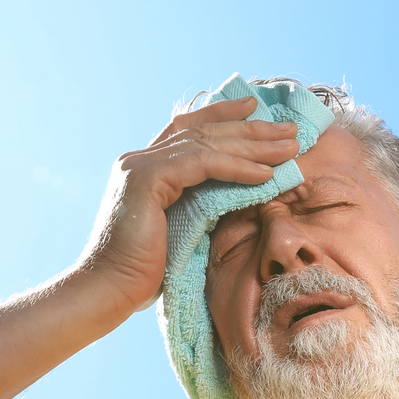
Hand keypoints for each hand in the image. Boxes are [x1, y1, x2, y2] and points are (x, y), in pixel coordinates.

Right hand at [71, 97, 303, 317]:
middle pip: (202, 131)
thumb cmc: (142, 272)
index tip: (255, 108)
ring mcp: (140, 165)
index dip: (222, 114)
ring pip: (205, 143)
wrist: (109, 289)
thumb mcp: (177, 227)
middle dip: (249, 129)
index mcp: (143, 167)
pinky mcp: (147, 178)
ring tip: (288, 149)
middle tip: (289, 129)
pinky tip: (264, 174)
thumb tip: (236, 191)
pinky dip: (236, 167)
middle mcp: (138, 159)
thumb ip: (195, 201)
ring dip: (252, 146)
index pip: (187, 128)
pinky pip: (202, 163)